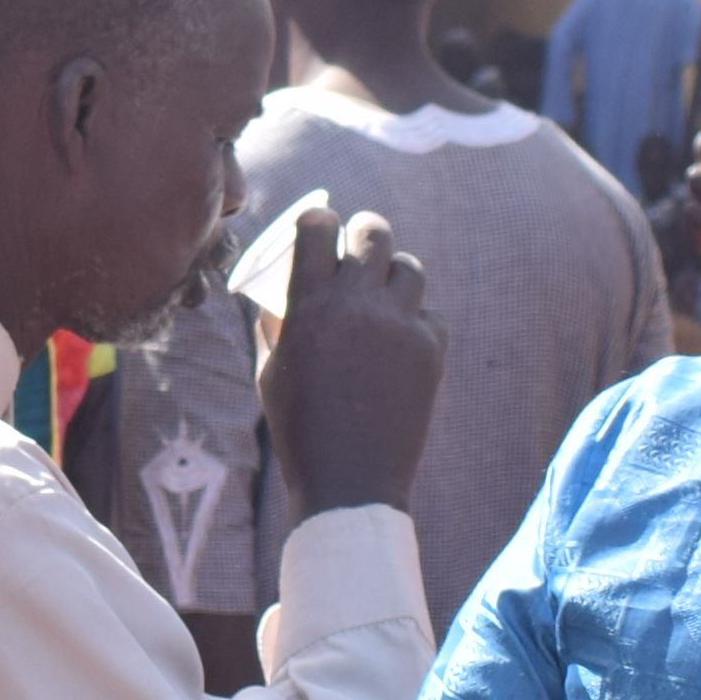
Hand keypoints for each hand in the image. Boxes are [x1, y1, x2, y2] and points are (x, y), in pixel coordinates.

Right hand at [261, 211, 441, 521]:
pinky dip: (416, 323)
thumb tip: (274, 299)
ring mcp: (399, 325)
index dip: (318, 219)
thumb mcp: (270, 371)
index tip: (319, 224)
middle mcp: (357, 304)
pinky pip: (429, 315)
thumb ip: (276, 327)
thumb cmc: (298, 428)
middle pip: (373, 233)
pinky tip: (401, 343)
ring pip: (410, 267)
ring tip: (386, 292)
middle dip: (366, 232)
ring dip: (395, 274)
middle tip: (362, 240)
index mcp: (309, 304)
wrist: (349, 480)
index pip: (317, 227)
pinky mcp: (430, 350)